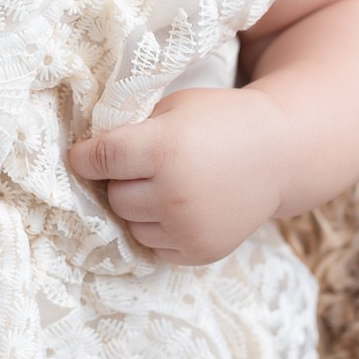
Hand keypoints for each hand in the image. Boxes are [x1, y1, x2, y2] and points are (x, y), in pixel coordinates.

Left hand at [64, 86, 292, 265]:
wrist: (279, 153)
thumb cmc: (219, 121)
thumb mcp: (174, 107)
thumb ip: (133, 129)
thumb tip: (87, 154)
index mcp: (164, 149)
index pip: (101, 159)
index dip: (84, 157)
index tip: (80, 156)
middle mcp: (174, 193)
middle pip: (114, 196)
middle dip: (118, 181)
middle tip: (138, 167)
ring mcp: (188, 227)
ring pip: (130, 224)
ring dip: (136, 207)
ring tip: (161, 186)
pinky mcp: (200, 252)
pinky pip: (154, 246)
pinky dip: (157, 229)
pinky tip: (178, 207)